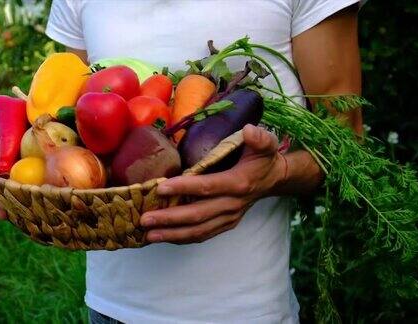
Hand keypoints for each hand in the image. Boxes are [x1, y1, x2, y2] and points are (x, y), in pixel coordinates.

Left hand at [140, 124, 286, 243]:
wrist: (273, 180)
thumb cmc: (263, 158)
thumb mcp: (266, 144)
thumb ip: (259, 137)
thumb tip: (248, 130)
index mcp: (239, 183)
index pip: (207, 187)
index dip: (184, 188)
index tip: (161, 187)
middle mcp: (232, 205)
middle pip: (197, 215)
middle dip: (170, 219)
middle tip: (145, 219)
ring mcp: (228, 218)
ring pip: (198, 230)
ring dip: (172, 234)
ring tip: (148, 234)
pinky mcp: (225, 225)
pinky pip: (202, 235)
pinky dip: (182, 238)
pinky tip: (163, 237)